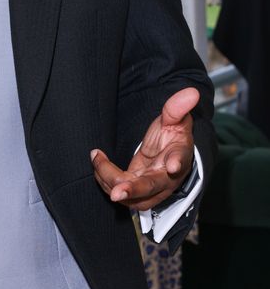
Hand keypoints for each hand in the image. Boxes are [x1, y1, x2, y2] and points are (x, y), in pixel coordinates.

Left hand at [90, 86, 198, 210]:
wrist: (168, 155)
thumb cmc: (173, 136)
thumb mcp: (175, 119)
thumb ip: (178, 107)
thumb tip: (192, 92)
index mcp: (179, 156)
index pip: (180, 159)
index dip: (177, 162)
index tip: (173, 166)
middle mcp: (166, 178)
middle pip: (150, 188)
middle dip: (133, 189)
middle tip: (116, 191)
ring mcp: (151, 188)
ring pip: (132, 196)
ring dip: (110, 181)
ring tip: (97, 157)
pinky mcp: (136, 191)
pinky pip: (119, 192)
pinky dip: (105, 179)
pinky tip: (98, 161)